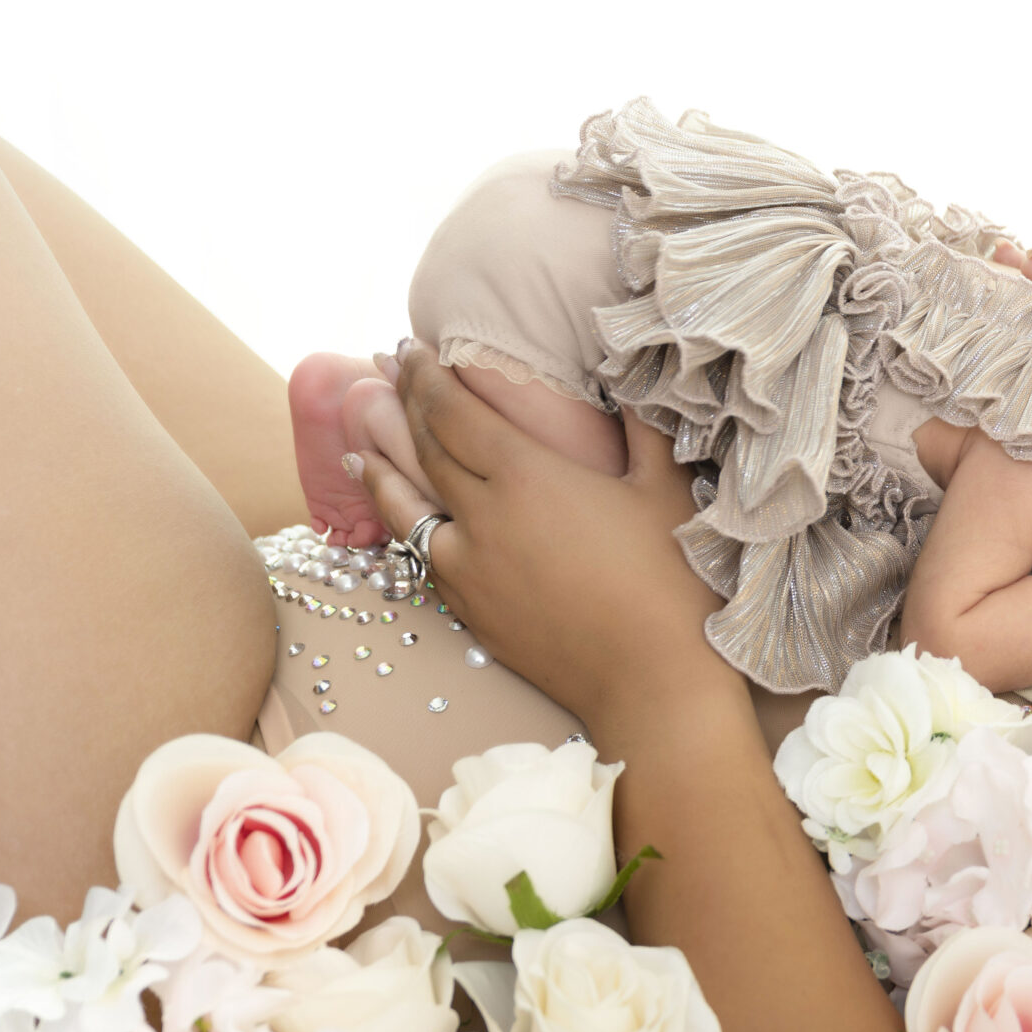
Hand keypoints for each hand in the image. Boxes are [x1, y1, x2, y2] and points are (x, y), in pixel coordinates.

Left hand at [352, 346, 732, 726]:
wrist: (653, 684)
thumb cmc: (672, 583)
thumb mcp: (665, 491)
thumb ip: (642, 426)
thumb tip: (630, 374)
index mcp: (528, 475)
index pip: (454, 410)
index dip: (427, 375)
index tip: (413, 347)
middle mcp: (483, 516)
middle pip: (425, 447)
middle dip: (402, 402)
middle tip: (387, 369)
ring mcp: (469, 567)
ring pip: (405, 504)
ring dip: (379, 466)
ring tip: (359, 442)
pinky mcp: (471, 609)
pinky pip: (422, 553)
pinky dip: (400, 524)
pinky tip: (397, 515)